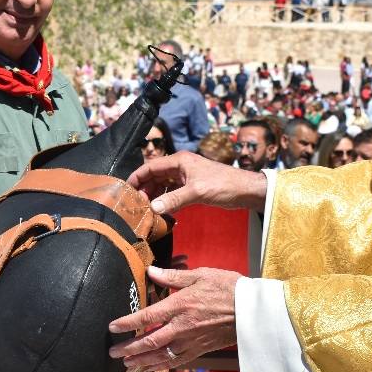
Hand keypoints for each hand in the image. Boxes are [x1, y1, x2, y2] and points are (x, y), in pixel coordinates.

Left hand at [108, 266, 241, 371]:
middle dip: (129, 348)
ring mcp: (191, 341)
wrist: (252, 311)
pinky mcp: (200, 350)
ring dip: (142, 360)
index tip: (112, 326)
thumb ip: (173, 276)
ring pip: (161, 355)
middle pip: (150, 341)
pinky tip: (151, 367)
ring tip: (126, 364)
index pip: (148, 316)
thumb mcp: (200, 275)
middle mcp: (183, 326)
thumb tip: (151, 271)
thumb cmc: (228, 288)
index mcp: (181, 305)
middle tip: (113, 353)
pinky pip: (176, 361)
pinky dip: (162, 366)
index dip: (128, 322)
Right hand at [127, 152, 266, 216]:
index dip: (137, 176)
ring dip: (154, 195)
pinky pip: (172, 192)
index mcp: (179, 160)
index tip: (126, 189)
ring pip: (163, 184)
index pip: (151, 165)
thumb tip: (153, 208)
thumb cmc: (223, 185)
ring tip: (146, 209)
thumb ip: (174, 200)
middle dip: (144, 188)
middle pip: (155, 175)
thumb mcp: (197, 192)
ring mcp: (186, 176)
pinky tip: (161, 211)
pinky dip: (165, 200)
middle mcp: (180, 166)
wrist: (245, 190)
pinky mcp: (192, 186)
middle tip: (135, 203)